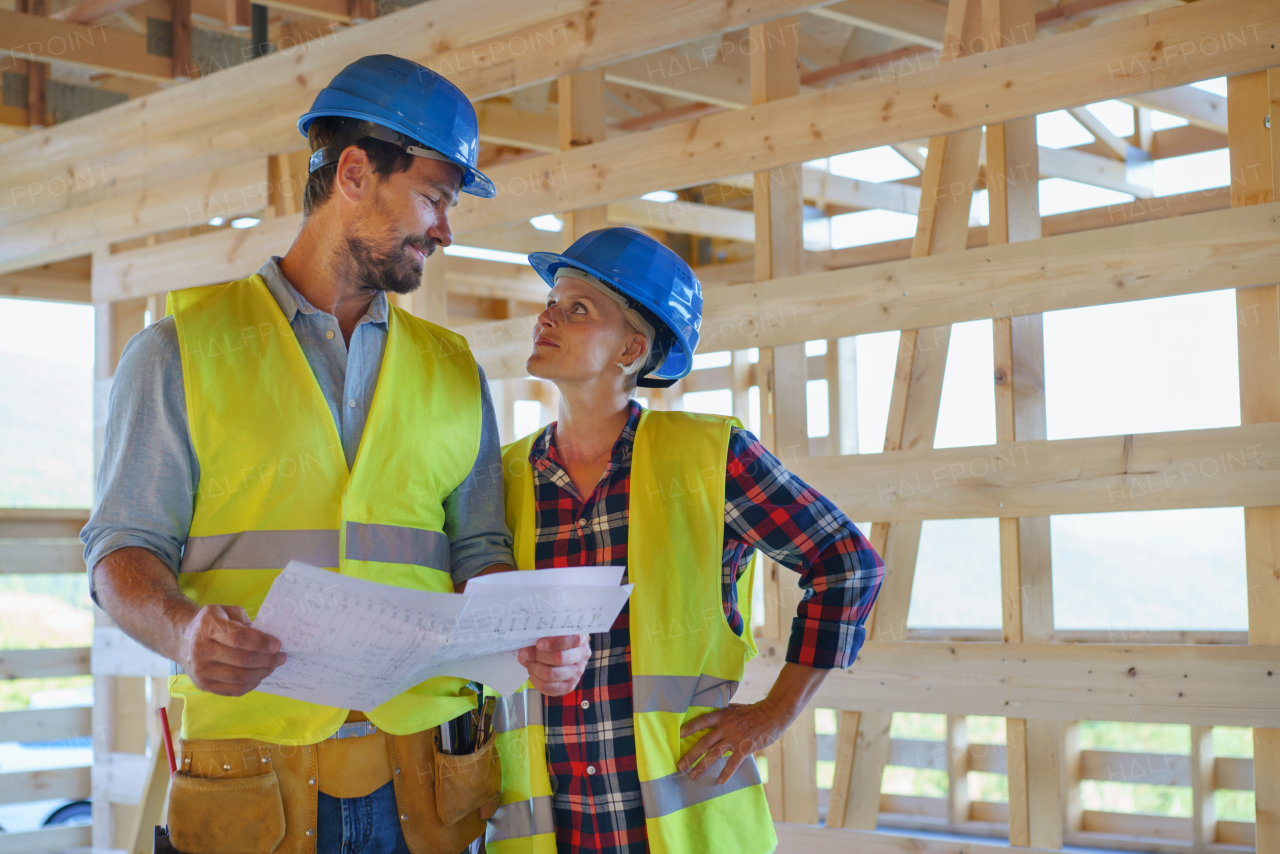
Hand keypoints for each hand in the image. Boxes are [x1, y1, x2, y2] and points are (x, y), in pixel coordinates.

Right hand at [177, 604, 285, 695]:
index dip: (261, 643)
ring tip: (273, 666)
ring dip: (262, 673)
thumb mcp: (226, 611)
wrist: (183, 640)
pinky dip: (251, 684)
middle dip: (267, 659)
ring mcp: (200, 670)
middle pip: (242, 660)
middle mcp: (200, 650)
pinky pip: (233, 690)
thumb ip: (245, 622)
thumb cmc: (211, 623)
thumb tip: (268, 639)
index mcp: (207, 627)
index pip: (239, 638)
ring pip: (239, 677)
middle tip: (281, 657)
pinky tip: (260, 676)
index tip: (278, 645)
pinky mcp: (203, 685)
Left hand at [517, 634, 590, 695]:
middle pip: (559, 658)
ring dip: (534, 668)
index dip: (553, 643)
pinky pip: (550, 688)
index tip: (538, 644)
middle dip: (537, 656)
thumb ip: (543, 632)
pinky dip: (537, 681)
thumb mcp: (552, 630)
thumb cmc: (554, 638)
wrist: (562, 650)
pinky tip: (532, 673)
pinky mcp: (570, 685)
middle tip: (524, 653)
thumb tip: (527, 640)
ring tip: (527, 662)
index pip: (572, 641)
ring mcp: (577, 671)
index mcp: (581, 637)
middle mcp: (582, 655)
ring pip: (552, 674)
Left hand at [677, 699, 793, 782]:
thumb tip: (711, 719)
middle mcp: (726, 727)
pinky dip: (726, 773)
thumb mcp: (735, 709)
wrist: (773, 713)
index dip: (690, 727)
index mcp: (723, 716)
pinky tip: (719, 781)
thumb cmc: (754, 711)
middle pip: (704, 742)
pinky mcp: (745, 747)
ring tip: (692, 776)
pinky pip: (733, 762)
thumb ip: (723, 715)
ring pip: (714, 754)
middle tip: (679, 765)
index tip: (678, 735)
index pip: (702, 721)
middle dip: (690, 755)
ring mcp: (735, 738)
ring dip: (702, 766)